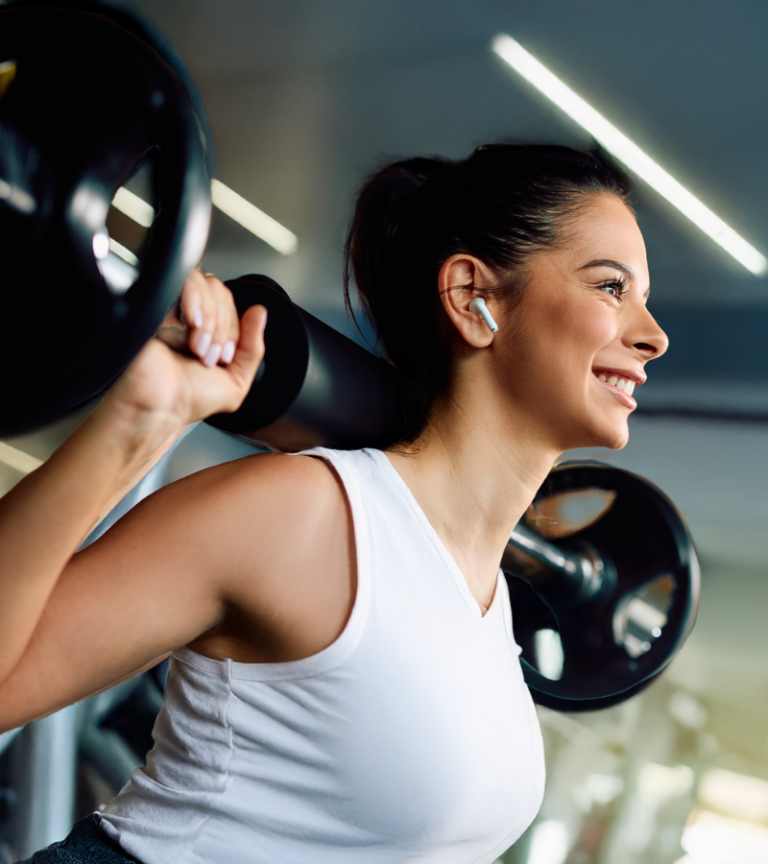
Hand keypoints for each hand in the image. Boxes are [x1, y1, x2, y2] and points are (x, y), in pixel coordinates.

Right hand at [106, 271, 266, 433]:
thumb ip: (253, 348)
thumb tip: (259, 312)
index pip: (229, 304)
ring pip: (205, 284)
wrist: (159, 407)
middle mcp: (185, 314)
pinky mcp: (155, 300)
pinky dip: (195, 303)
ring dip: (210, 320)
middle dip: (223, 327)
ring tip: (197, 349)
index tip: (223, 358)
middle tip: (209, 357)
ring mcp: (169, 305)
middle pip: (219, 290)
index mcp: (204, 329)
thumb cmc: (188, 400)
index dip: (233, 328)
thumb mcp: (236, 381)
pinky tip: (190, 329)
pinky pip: (185, 281)